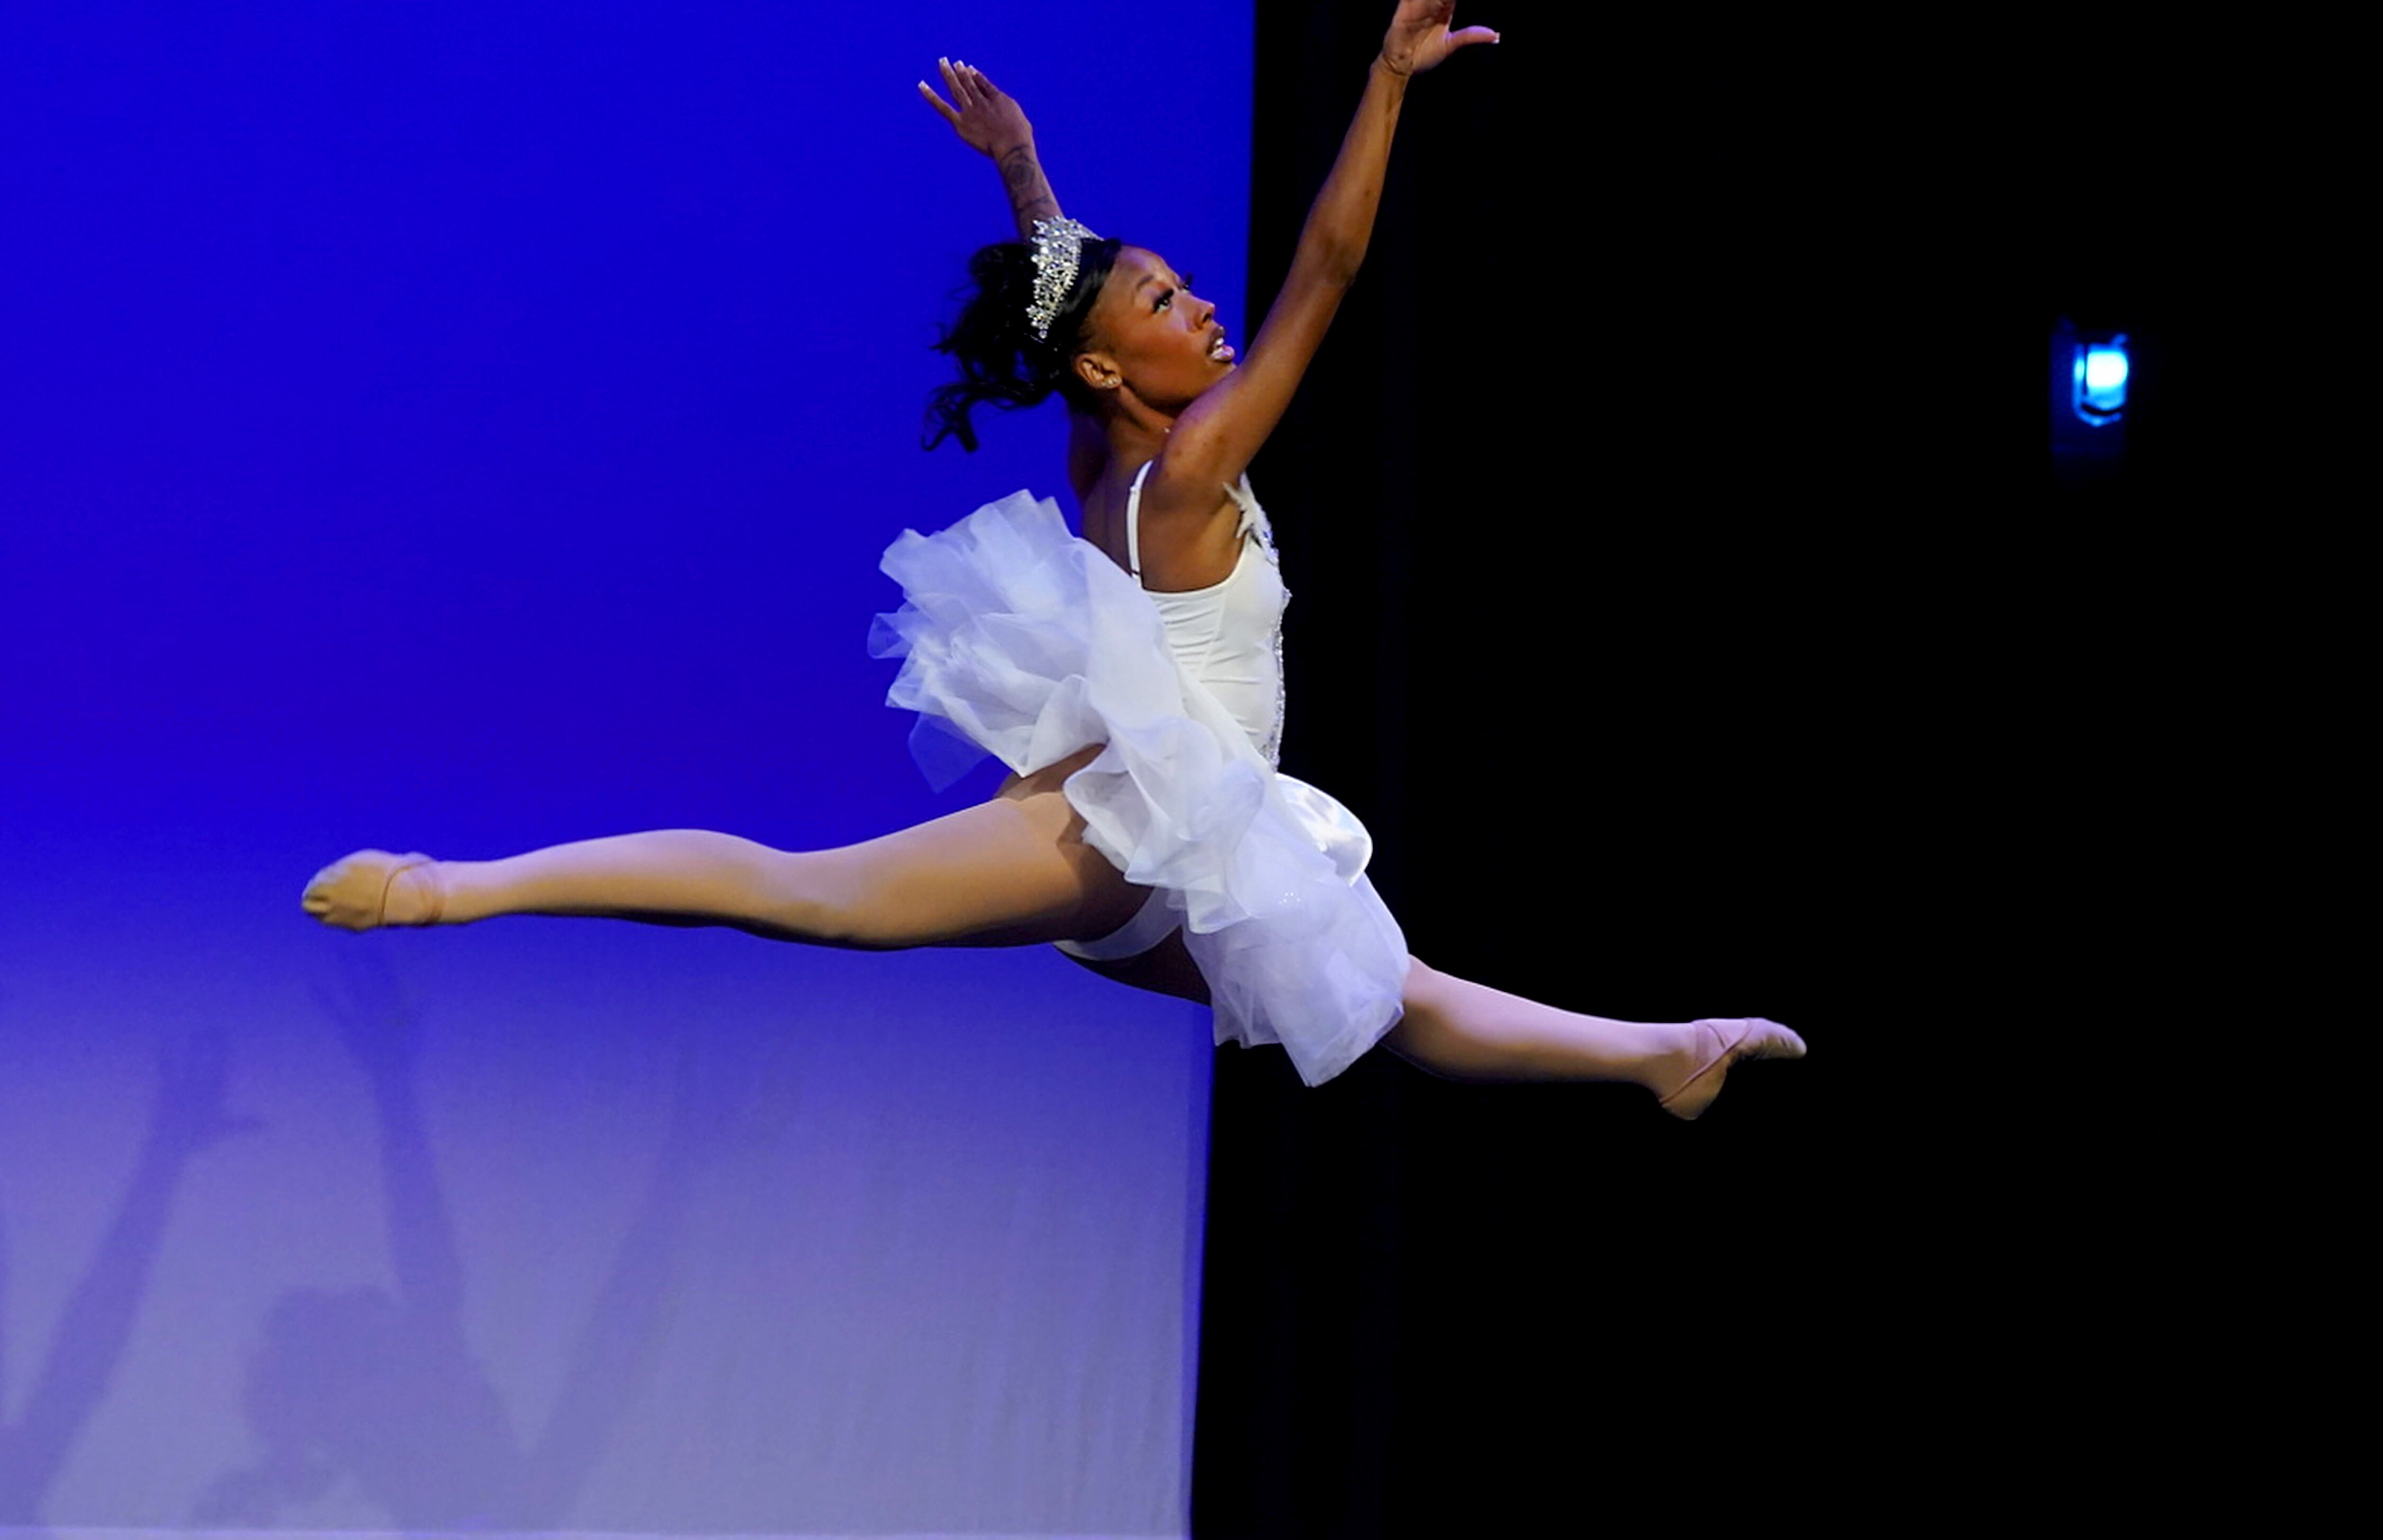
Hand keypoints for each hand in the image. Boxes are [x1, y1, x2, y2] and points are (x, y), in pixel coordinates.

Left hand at [918, 57, 1034, 157]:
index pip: (983, 84)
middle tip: (954, 62)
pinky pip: (942, 107)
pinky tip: (922, 85)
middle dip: (961, 71)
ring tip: (942, 62)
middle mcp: (982, 101)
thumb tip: (1002, 107)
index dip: (975, 76)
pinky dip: (931, 95)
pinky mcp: (961, 122)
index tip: (969, 69)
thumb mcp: (1019, 117)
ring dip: (949, 74)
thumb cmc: (1020, 137)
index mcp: (997, 99)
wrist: (1012, 145)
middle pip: (969, 82)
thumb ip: (1008, 109)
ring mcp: (970, 111)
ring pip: (957, 88)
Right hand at [1380, 0, 1498, 76]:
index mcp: (1444, 8)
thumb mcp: (1450, 45)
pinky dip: (1415, 0)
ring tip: (1441, 0)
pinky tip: (1422, 2)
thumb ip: (1471, 36)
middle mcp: (1431, 4)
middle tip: (1450, 0)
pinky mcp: (1404, 11)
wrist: (1401, 67)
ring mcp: (1417, 5)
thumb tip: (1496, 35)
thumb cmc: (1424, 54)